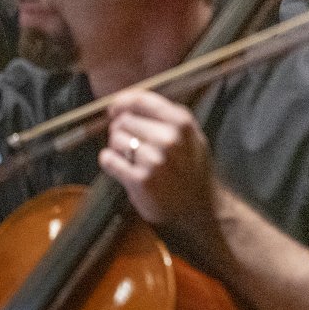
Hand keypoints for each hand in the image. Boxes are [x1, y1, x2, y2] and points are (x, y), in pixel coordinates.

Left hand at [99, 91, 228, 266]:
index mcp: (182, 122)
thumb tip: (125, 104)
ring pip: (116, 140)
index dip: (122, 102)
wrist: (199, 208)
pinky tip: (121, 167)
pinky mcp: (141, 180)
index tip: (114, 108)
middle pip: (124, 120)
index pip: (142, 100)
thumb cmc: (191, 169)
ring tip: (132, 158)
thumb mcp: (190, 136)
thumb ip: (165, 117)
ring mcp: (155, 160)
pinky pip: (109, 160)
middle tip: (130, 142)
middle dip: (121, 129)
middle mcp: (169, 138)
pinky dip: (110, 161)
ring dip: (118, 148)